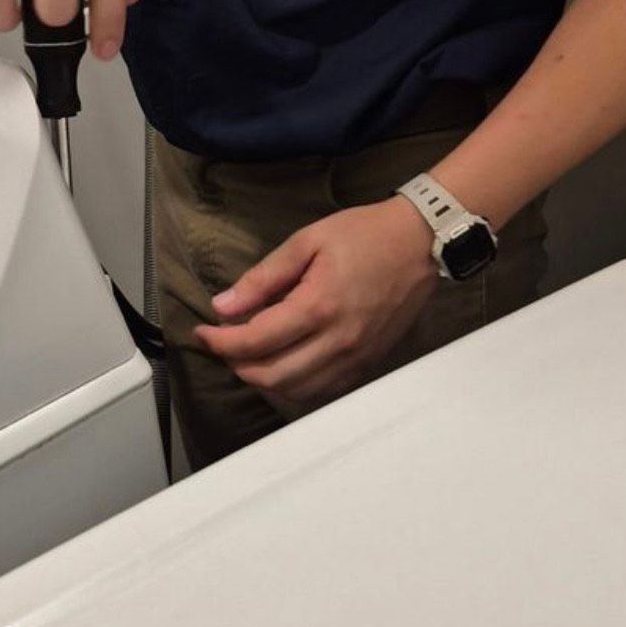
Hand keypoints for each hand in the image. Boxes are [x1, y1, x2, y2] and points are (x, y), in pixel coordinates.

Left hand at [194, 198, 438, 407]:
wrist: (421, 243)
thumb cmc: (365, 235)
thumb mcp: (307, 242)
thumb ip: (262, 278)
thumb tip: (223, 305)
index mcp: (318, 307)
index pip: (254, 342)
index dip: (220, 342)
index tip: (204, 331)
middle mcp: (337, 341)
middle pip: (271, 377)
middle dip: (237, 365)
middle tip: (223, 344)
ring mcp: (355, 357)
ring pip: (296, 391)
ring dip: (263, 379)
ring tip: (249, 354)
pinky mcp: (367, 363)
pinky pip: (322, 390)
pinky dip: (294, 385)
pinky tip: (283, 362)